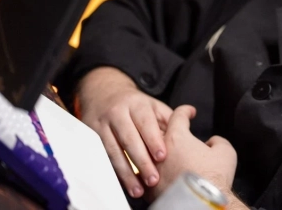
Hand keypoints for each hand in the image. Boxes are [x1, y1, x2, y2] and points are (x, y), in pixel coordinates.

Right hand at [75, 67, 171, 197]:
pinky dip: (112, 171)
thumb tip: (190, 116)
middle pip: (129, 139)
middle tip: (153, 179)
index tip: (162, 156)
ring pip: (113, 151)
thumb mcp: (152, 105)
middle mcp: (117, 113)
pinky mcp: (91, 136)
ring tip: (138, 189)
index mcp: (136, 105)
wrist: (103, 93)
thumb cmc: (135, 105)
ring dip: (126, 172)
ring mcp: (102, 125)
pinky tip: (122, 183)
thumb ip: (169, 116)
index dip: (153, 140)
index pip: (145, 123)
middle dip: (141, 160)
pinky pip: (102, 156)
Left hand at [152, 106, 237, 199]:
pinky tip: (157, 178)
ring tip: (163, 157)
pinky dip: (151, 175)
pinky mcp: (148, 190)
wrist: (203, 205)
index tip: (189, 112)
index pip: (178, 116)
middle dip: (167, 133)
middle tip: (175, 135)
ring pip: (147, 156)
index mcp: (177, 138)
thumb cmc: (214, 177)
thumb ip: (217, 141)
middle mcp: (159, 152)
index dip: (186, 111)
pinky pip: (145, 178)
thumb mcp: (225, 151)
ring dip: (155, 154)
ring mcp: (151, 171)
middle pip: (157, 134)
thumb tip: (211, 143)